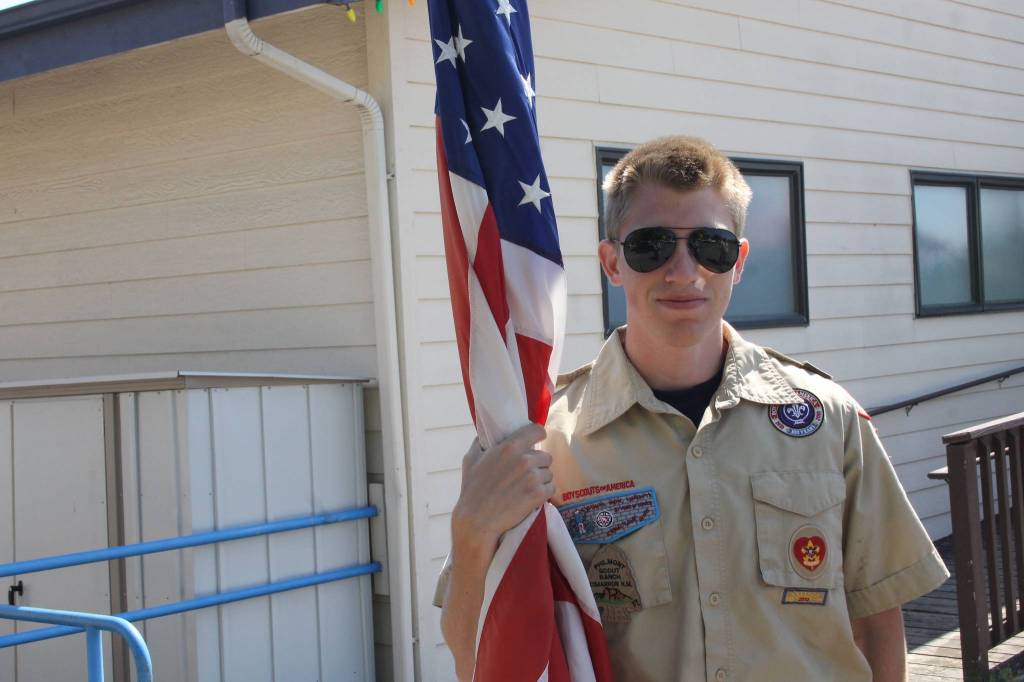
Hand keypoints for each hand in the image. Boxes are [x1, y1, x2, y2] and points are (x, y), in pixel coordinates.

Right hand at [450, 423, 552, 561]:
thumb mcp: (470, 460)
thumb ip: (479, 444)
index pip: (537, 431)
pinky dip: (544, 493)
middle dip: (538, 464)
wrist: (477, 520)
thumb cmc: (472, 490)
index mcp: (510, 446)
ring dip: (541, 480)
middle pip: (546, 456)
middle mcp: (525, 459)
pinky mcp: (539, 494)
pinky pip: (551, 488)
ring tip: (526, 488)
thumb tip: (484, 436)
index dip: (538, 436)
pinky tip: (531, 498)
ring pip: (549, 473)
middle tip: (526, 474)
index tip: (535, 442)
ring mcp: (533, 477)